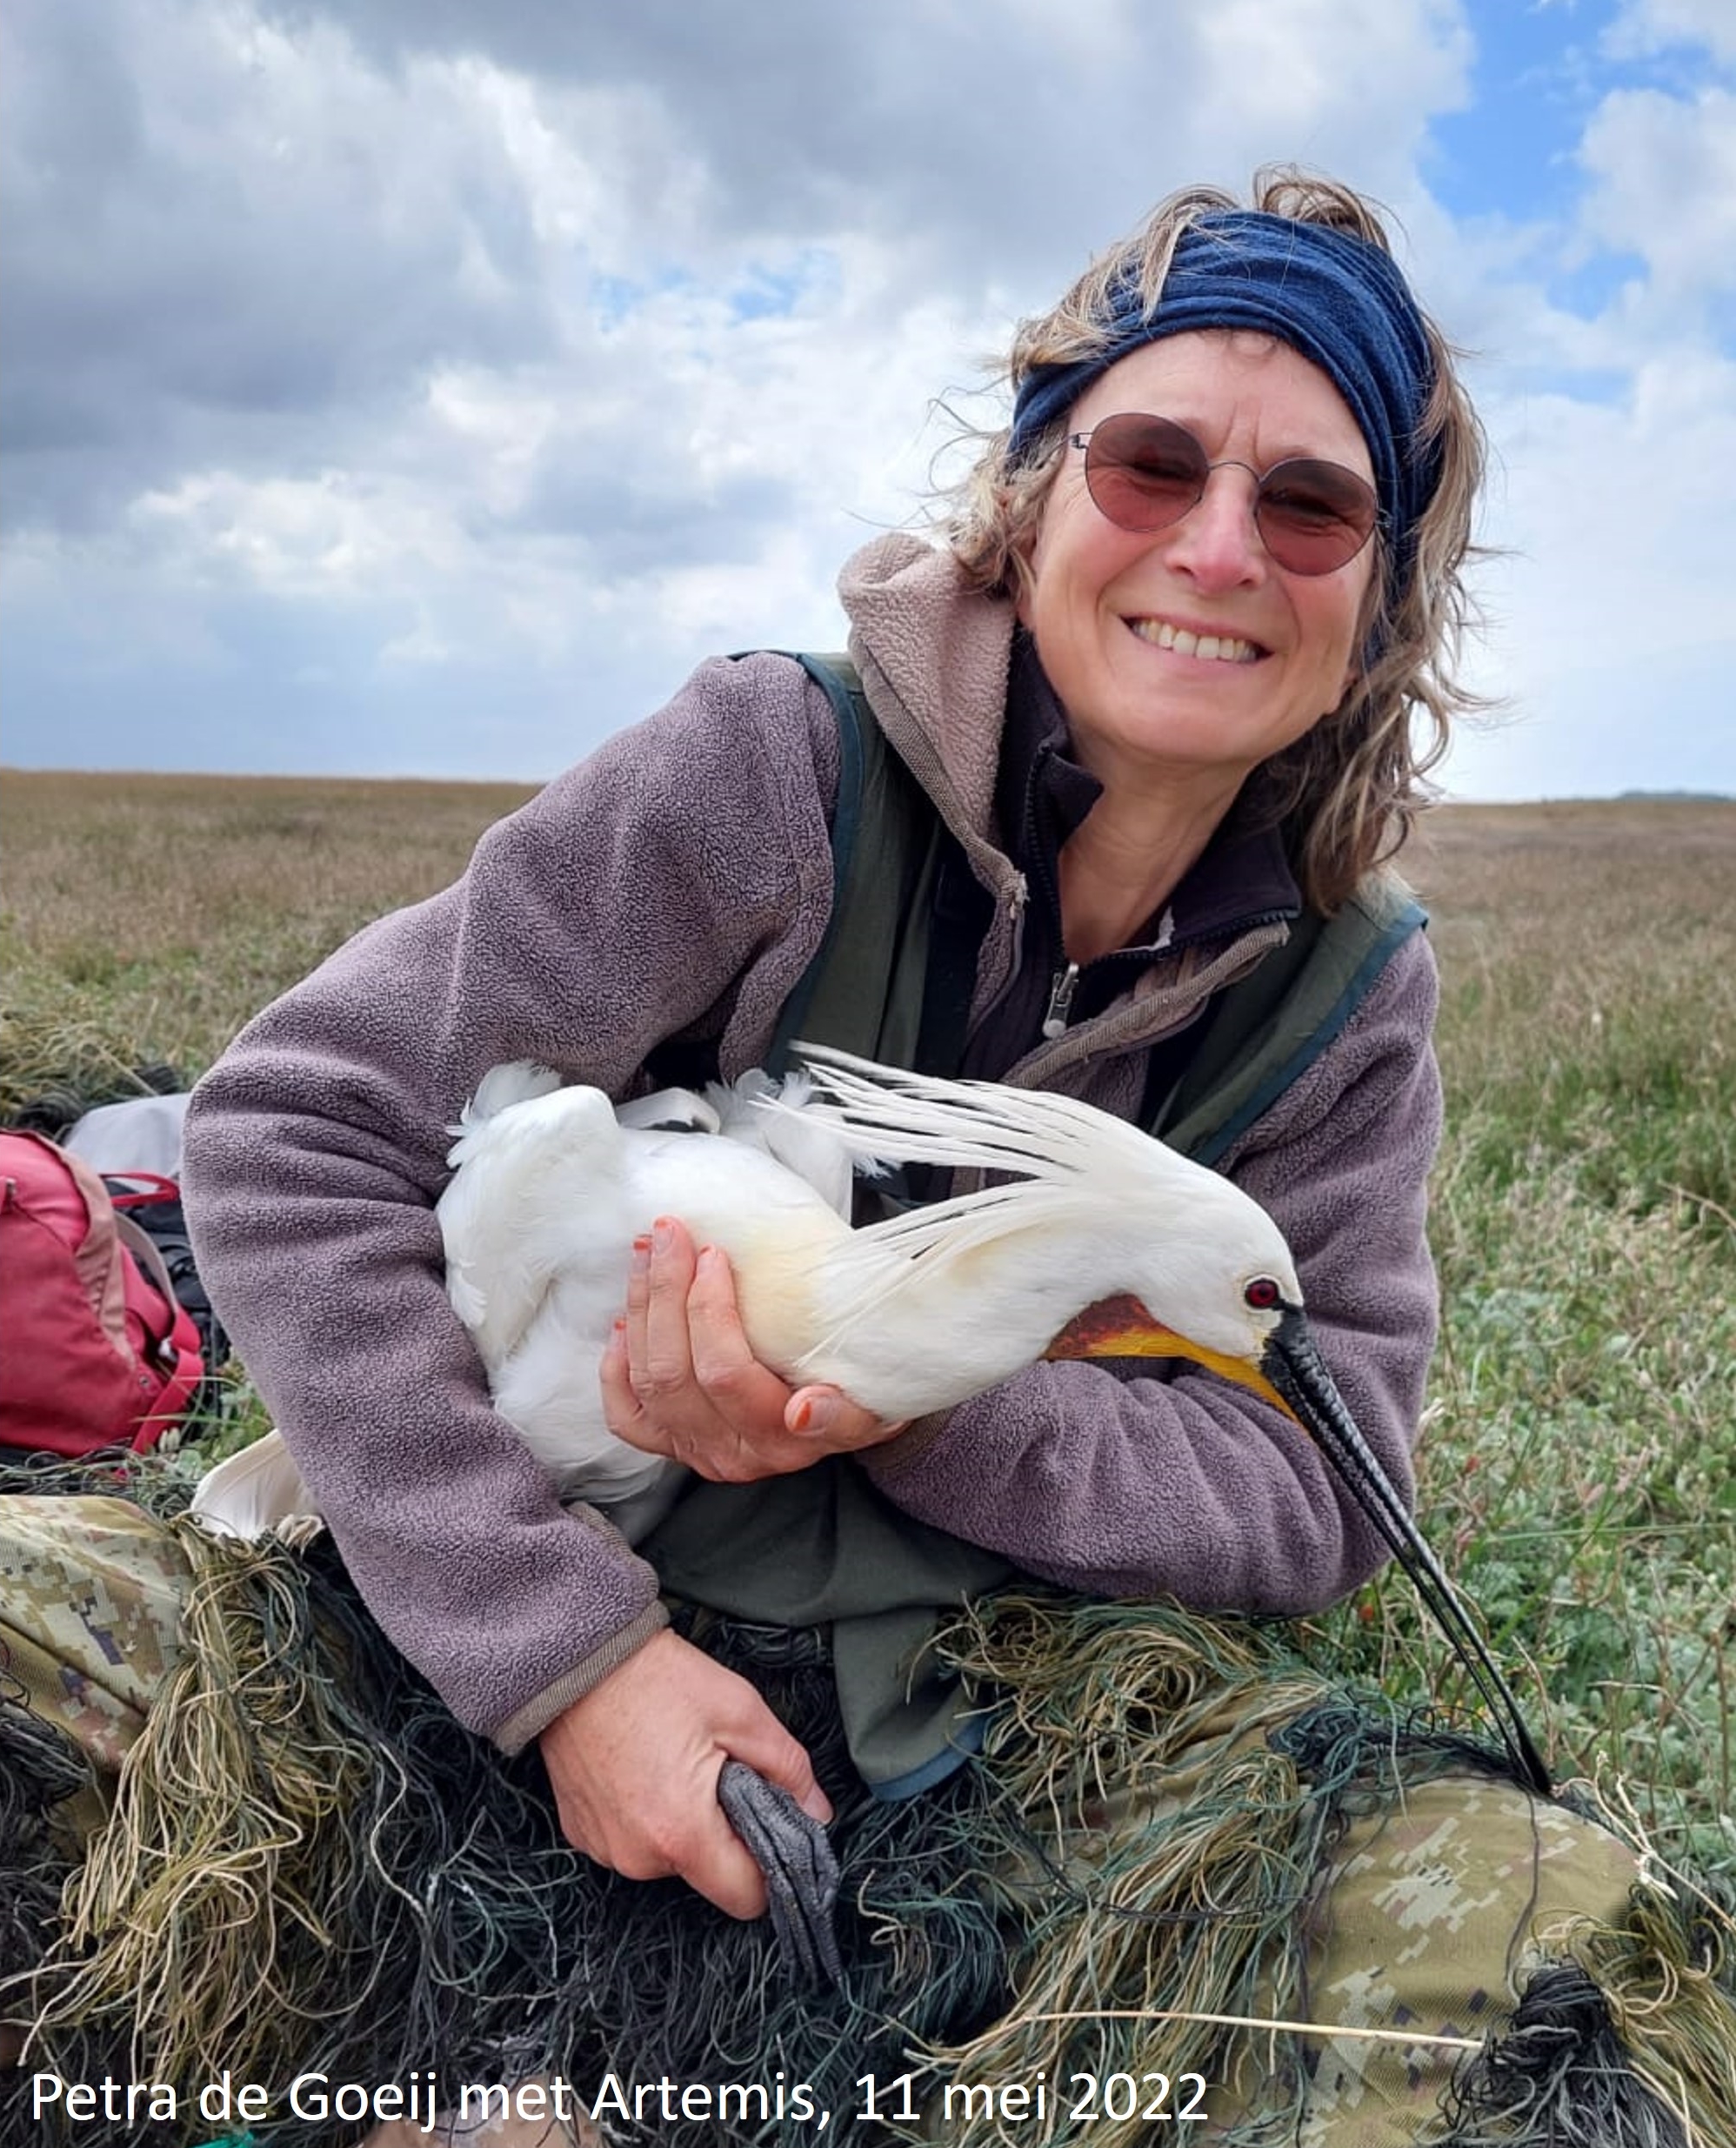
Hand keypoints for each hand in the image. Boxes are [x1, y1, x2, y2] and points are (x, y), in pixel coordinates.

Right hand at [537, 1627, 830, 1917]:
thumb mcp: (742, 1712)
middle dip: (724, 1835)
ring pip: (667, 1858)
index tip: (771, 1829)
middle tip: (721, 1774)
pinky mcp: (579, 1834)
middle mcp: (638, 1857)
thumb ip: (789, 1770)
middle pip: (707, 1875)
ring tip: (676, 1763)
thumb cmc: (660, 1680)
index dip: (770, 1870)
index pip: (745, 1899)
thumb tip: (818, 1813)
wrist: (576, 1658)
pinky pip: (631, 1842)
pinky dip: (645, 1816)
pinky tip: (642, 1768)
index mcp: (683, 1834)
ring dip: (682, 1824)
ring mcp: (604, 1849)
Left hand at [600, 1216, 904, 1479]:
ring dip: (642, 1308)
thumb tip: (806, 1409)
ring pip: (648, 1383)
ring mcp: (699, 1451)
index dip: (709, 1313)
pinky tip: (624, 1321)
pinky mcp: (673, 1446)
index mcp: (787, 1441)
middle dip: (667, 1291)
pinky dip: (617, 1365)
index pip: (728, 1376)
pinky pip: (627, 1414)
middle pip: (676, 1374)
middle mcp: (737, 1455)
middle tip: (673, 1233)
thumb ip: (847, 1404)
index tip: (716, 1254)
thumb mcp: (878, 1394)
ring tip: (648, 1252)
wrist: (856, 1415)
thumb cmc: (864, 1384)